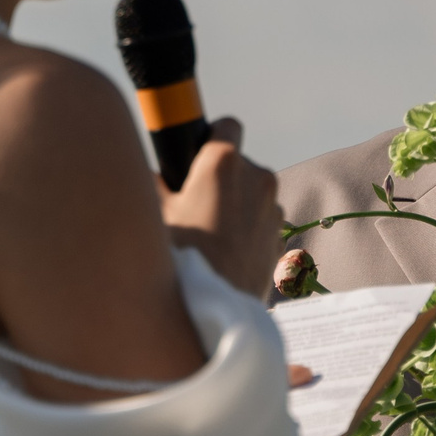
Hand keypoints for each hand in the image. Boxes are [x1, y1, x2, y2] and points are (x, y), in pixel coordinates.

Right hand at [160, 117, 280, 299]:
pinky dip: (246, 227)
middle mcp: (257, 178)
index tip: (198, 152)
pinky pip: (260, 219)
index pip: (226, 125)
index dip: (210, 135)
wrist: (212, 309)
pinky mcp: (279, 235)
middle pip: (238, 163)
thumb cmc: (180, 258)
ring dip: (235, 203)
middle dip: (220, 177)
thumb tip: (156, 177)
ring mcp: (272, 208)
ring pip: (251, 192)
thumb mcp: (157, 215)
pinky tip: (224, 250)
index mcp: (224, 163)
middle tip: (193, 203)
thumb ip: (158, 185)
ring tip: (208, 233)